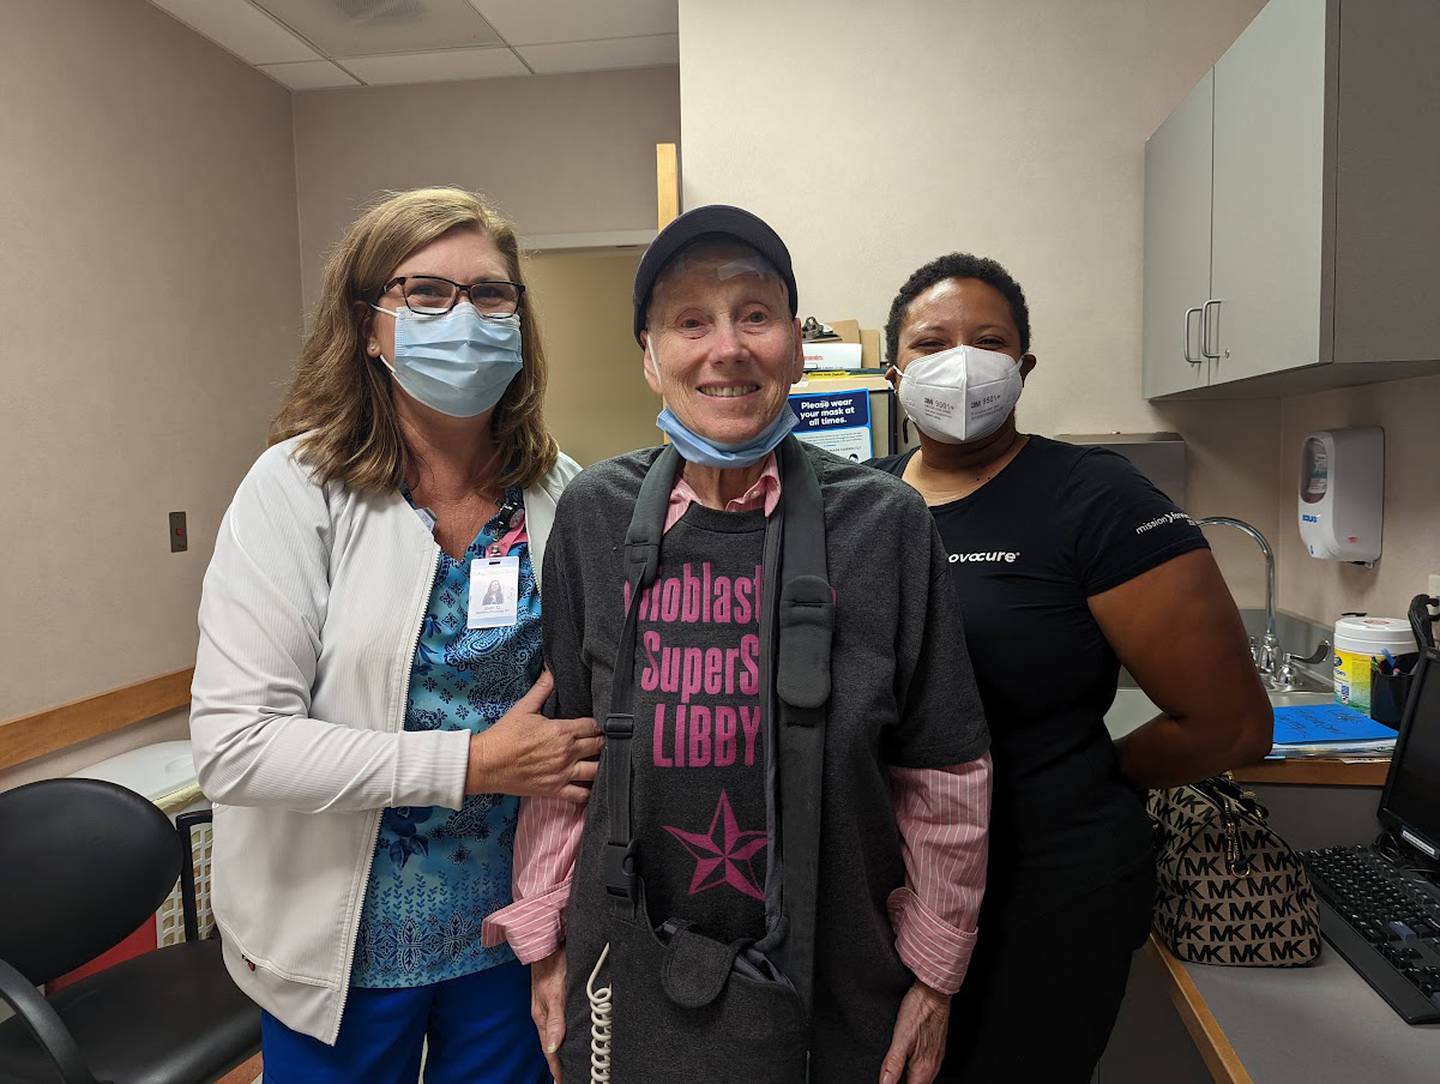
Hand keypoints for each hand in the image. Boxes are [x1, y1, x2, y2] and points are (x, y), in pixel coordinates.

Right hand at [467, 671, 600, 799]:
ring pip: (597, 770)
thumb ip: (542, 688)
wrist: (486, 764)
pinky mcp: (555, 790)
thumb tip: (551, 669)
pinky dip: (589, 791)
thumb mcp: (524, 707)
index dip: (599, 724)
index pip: (594, 725)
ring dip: (601, 765)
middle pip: (600, 746)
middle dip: (603, 742)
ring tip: (599, 761)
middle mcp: (566, 752)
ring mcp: (562, 773)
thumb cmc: (504, 735)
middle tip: (603, 741)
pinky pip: (582, 795)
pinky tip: (589, 784)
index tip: (600, 725)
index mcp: (562, 731)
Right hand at [532, 949, 566, 1081]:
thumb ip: (555, 1021)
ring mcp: (550, 1007)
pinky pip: (559, 1023)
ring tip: (569, 1064)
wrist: (549, 943)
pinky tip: (570, 1038)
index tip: (563, 1082)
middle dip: (559, 1063)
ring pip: (556, 1035)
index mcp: (542, 1017)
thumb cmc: (553, 965)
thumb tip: (552, 1048)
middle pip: (552, 1046)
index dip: (557, 1068)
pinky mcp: (557, 999)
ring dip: (562, 1050)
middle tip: (569, 1077)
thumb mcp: (556, 994)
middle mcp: (545, 1015)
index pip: (550, 1050)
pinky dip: (564, 1035)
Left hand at [879, 980, 950, 1083]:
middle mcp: (932, 1067)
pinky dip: (914, 1072)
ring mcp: (936, 1058)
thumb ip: (892, 1064)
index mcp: (923, 1068)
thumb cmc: (918, 1011)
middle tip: (888, 1079)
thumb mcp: (900, 1038)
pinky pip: (925, 1069)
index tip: (887, 1083)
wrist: (933, 993)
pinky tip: (906, 1064)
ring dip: (908, 1080)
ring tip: (895, 1075)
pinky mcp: (935, 1049)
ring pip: (921, 1080)